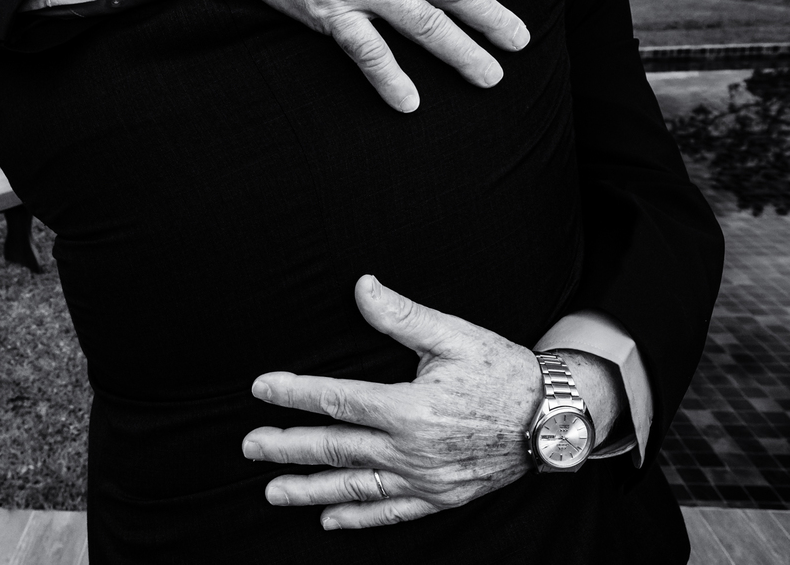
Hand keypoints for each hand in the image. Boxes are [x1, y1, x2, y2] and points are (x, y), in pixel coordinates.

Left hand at [241, 275, 542, 529]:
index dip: (294, 393)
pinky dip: (358, 517)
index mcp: (409, 408)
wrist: (556, 416)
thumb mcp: (454, 336)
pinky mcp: (441, 496)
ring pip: (354, 486)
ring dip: (309, 489)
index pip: (336, 400)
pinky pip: (391, 511)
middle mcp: (412, 450)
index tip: (260, 389)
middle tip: (250, 446)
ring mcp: (426, 479)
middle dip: (286, 447)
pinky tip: (330, 520)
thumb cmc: (503, 371)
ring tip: (272, 491)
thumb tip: (362, 287)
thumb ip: (401, 316)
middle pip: (335, 449)